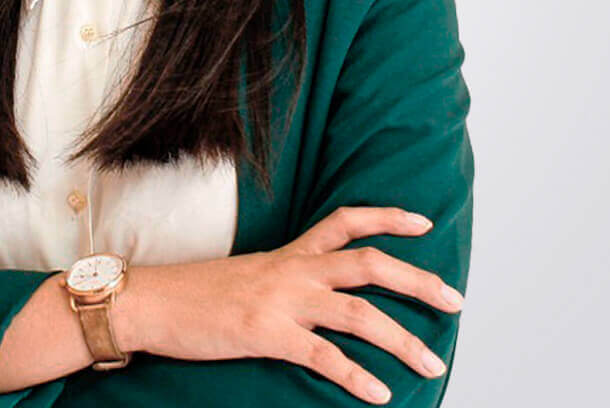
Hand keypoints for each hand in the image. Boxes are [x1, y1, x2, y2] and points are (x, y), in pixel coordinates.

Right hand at [129, 206, 463, 404]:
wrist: (153, 300)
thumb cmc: (199, 292)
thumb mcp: (249, 275)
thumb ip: (285, 280)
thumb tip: (318, 299)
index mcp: (289, 253)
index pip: (345, 222)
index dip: (387, 218)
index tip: (423, 224)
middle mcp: (292, 269)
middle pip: (368, 264)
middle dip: (417, 281)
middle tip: (455, 300)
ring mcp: (282, 301)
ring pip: (358, 312)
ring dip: (402, 340)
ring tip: (432, 365)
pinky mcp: (267, 334)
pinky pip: (324, 356)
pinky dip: (356, 377)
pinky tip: (378, 395)